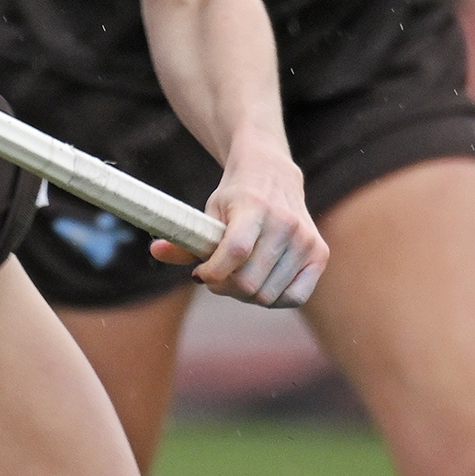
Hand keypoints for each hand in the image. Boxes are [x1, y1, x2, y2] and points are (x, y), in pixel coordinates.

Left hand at [152, 133, 327, 307]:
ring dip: (246, 296)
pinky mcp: (319, 253)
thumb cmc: (234, 197)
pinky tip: (259, 285)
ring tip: (235, 279)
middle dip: (224, 288)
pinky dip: (273, 300)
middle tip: (215, 279)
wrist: (273, 175)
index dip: (213, 272)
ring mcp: (306, 239)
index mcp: (254, 207)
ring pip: (269, 295)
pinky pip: (295, 297)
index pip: (235, 252)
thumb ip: (186, 238)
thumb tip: (155, 252)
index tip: (199, 274)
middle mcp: (286, 223)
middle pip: (250, 282)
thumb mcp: (208, 211)